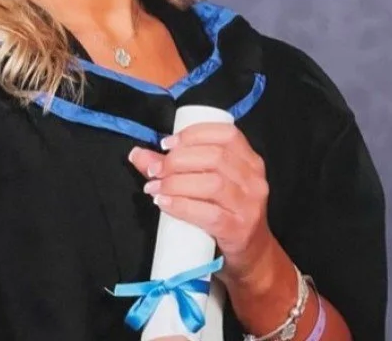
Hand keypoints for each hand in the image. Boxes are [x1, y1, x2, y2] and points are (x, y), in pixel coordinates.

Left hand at [128, 122, 280, 288]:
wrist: (250, 256)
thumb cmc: (226, 212)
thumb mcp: (207, 184)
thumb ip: (173, 167)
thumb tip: (138, 154)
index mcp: (249, 160)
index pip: (226, 134)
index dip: (193, 134)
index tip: (166, 144)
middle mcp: (254, 180)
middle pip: (215, 157)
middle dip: (177, 160)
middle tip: (155, 170)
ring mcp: (249, 206)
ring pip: (212, 184)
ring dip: (176, 183)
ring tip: (155, 187)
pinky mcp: (239, 230)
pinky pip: (210, 214)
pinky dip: (182, 205)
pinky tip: (164, 202)